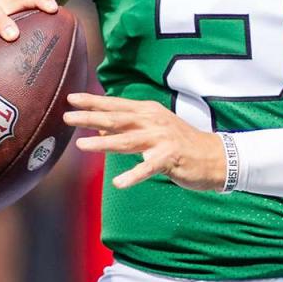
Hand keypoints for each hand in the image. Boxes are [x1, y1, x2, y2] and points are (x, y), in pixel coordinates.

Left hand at [63, 93, 225, 191]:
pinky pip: (148, 167)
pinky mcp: (170, 157)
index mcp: (148, 111)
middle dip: (90, 117)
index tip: (71, 98)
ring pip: (127, 140)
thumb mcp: (154, 129)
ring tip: (82, 145)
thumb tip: (100, 129)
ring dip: (103, 143)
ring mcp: (162, 139)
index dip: (93, 101)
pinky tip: (118, 183)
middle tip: (67, 117)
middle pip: (116, 119)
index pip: (115, 105)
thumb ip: (128, 128)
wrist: (214, 155)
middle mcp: (153, 121)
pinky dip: (133, 175)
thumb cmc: (181, 143)